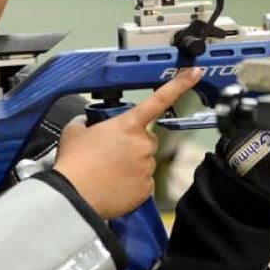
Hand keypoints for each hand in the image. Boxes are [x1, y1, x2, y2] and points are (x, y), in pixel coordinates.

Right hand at [54, 68, 201, 218]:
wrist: (74, 195)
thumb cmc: (74, 163)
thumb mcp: (74, 131)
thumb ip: (85, 122)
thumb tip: (86, 123)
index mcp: (127, 124)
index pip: (158, 99)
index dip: (180, 84)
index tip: (195, 73)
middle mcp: (142, 143)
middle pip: (145, 138)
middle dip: (131, 143)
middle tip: (109, 153)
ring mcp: (147, 166)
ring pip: (144, 161)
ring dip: (131, 163)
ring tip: (108, 171)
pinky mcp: (146, 188)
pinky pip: (143, 182)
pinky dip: (131, 183)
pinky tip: (113, 184)